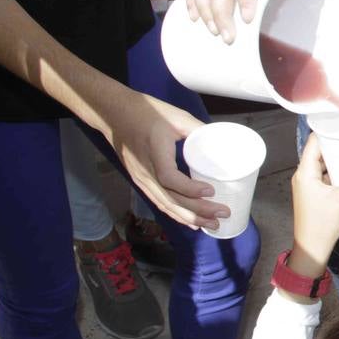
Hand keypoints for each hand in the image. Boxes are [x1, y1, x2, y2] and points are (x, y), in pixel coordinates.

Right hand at [96, 89, 227, 229]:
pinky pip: (158, 202)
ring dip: (188, 217)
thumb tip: (223, 141)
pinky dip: (175, 214)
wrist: (114, 114)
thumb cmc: (147, 112)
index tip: (211, 190)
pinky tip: (191, 221)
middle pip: (169, 198)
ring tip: (212, 225)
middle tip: (222, 215)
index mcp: (154, 153)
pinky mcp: (141, 181)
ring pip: (164, 204)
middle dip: (197, 211)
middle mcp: (145, 171)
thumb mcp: (176, 117)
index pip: (169, 178)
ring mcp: (141, 179)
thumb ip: (198, 129)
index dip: (189, 188)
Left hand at [290, 134, 338, 266]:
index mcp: (305, 172)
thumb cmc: (323, 224)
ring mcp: (307, 184)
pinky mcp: (313, 192)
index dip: (328, 131)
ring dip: (337, 156)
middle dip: (337, 142)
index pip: (314, 141)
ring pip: (322, 163)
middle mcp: (303, 175)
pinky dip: (336, 169)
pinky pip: (324, 174)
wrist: (312, 249)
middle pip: (319, 150)